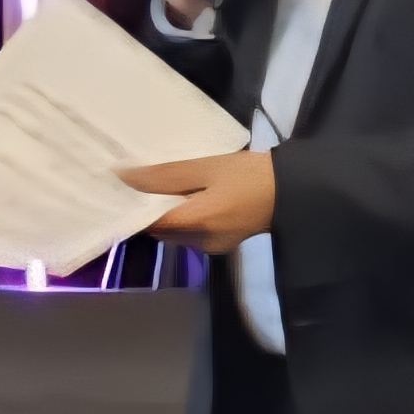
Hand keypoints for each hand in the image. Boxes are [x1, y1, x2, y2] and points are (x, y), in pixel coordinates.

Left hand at [121, 152, 275, 251]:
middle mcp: (199, 243)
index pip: (147, 222)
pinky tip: (189, 196)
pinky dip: (184, 216)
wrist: (295, 190)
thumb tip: (123, 177)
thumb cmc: (251, 175)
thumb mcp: (207, 167)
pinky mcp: (222, 242)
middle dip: (149, 208)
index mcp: (196, 225)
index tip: (119, 188)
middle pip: (160, 229)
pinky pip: (191, 231)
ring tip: (164, 184)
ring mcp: (212, 246)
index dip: (130, 207)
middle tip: (142, 180)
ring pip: (175, 231)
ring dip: (167, 212)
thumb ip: (165, 175)